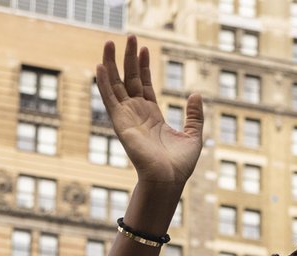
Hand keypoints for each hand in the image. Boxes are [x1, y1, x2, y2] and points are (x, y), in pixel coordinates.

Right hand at [96, 36, 203, 186]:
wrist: (168, 179)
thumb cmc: (180, 165)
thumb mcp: (193, 135)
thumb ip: (194, 115)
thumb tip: (196, 94)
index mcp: (152, 116)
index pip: (144, 85)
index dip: (143, 66)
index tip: (144, 48)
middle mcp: (137, 114)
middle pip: (129, 79)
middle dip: (129, 58)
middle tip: (130, 36)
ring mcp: (127, 117)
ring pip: (116, 85)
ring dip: (112, 63)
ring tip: (110, 42)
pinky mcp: (120, 123)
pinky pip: (109, 99)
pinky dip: (104, 82)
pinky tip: (100, 65)